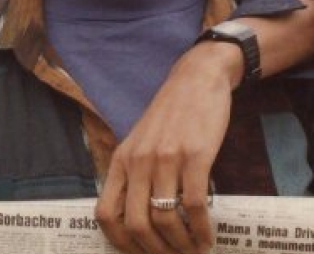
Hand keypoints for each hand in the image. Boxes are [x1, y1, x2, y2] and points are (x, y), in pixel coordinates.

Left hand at [94, 41, 238, 253]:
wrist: (197, 78)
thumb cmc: (171, 114)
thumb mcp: (140, 141)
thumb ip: (134, 173)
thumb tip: (137, 217)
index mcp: (121, 160)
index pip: (106, 213)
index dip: (120, 242)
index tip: (139, 253)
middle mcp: (139, 161)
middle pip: (136, 223)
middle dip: (154, 250)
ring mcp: (166, 159)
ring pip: (165, 218)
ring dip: (180, 244)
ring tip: (193, 251)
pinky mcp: (195, 156)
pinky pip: (194, 205)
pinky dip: (201, 229)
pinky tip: (207, 237)